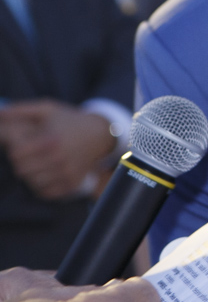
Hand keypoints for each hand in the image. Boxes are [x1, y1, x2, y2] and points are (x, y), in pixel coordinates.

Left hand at [0, 100, 114, 198]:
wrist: (99, 134)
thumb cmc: (68, 120)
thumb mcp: (46, 109)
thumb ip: (19, 111)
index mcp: (51, 140)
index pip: (17, 154)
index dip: (15, 149)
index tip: (22, 144)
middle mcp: (60, 159)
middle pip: (22, 170)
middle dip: (21, 162)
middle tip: (30, 153)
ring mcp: (67, 173)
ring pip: (32, 182)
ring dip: (30, 173)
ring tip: (38, 162)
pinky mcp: (72, 183)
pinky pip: (45, 192)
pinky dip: (41, 185)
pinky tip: (46, 173)